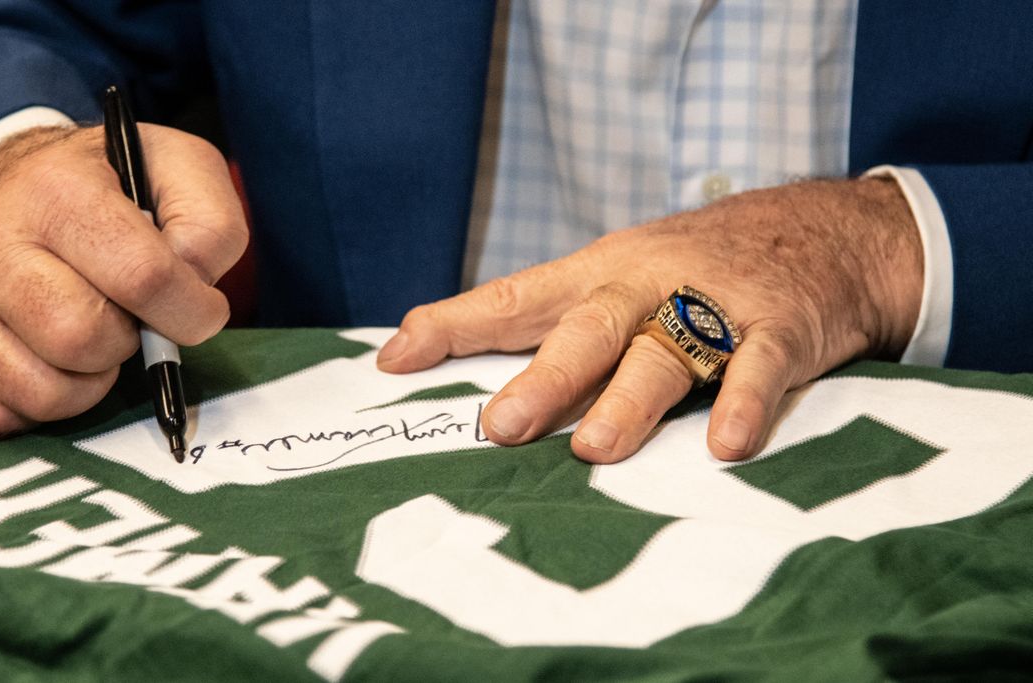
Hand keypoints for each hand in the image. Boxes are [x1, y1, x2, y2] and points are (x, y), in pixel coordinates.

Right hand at [0, 124, 245, 438]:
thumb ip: (211, 223)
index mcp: (58, 190)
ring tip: (90, 334)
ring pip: (45, 393)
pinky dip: (38, 406)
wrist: (11, 189)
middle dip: (128, 343)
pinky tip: (47, 358)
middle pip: (85, 340)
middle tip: (127, 315)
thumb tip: (195, 285)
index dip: (191, 310)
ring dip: (89, 381)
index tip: (199, 308)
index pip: (144, 278)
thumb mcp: (176, 170)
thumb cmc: (109, 191)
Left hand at [377, 179, 922, 462]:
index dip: (456, 326)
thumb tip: (455, 369)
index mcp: (599, 273)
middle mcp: (647, 284)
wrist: (814, 230)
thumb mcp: (615, 277)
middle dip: (545, 377)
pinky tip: (726, 444)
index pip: (516, 297)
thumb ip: (549, 323)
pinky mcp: (780, 328)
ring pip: (666, 351)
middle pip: (590, 327)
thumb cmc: (688, 269)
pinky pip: (760, 367)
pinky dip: (744, 402)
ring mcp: (715, 305)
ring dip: (630, 399)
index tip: (395, 359)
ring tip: (596, 450)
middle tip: (501, 426)